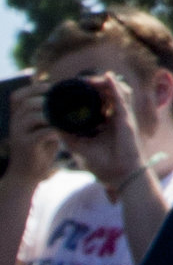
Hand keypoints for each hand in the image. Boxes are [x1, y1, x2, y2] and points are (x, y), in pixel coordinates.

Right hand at [6, 76, 62, 193]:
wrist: (26, 176)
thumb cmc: (38, 149)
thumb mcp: (42, 128)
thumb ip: (48, 114)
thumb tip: (66, 97)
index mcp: (16, 116)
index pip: (19, 95)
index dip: (36, 88)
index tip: (54, 88)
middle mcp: (14, 123)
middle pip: (28, 103)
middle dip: (48, 100)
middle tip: (65, 103)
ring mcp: (18, 134)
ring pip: (34, 115)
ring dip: (53, 114)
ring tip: (66, 117)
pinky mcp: (26, 146)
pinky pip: (42, 132)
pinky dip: (55, 129)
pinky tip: (63, 131)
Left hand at [78, 69, 146, 197]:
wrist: (120, 177)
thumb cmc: (105, 166)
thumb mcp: (79, 149)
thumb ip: (67, 137)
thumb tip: (53, 124)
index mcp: (107, 123)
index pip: (100, 101)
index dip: (90, 92)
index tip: (74, 88)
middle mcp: (117, 117)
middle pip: (108, 92)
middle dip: (94, 84)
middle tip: (79, 82)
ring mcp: (123, 116)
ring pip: (117, 90)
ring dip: (103, 82)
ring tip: (88, 80)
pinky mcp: (127, 119)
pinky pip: (121, 98)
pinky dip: (115, 86)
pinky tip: (107, 77)